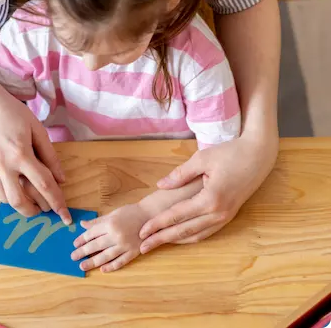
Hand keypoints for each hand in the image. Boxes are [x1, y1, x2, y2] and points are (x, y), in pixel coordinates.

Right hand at [0, 80, 71, 223]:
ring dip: (21, 204)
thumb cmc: (13, 112)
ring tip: (32, 200)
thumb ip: (50, 155)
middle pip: (21, 202)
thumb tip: (61, 179)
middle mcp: (3, 166)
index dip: (57, 202)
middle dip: (36, 211)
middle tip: (46, 209)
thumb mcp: (37, 129)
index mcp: (21, 154)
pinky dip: (9, 193)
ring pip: (6, 200)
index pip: (44, 185)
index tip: (65, 216)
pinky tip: (17, 186)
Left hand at [71, 204, 148, 272]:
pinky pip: (120, 261)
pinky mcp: (134, 252)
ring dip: (93, 262)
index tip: (75, 244)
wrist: (151, 215)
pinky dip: (111, 266)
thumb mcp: (113, 213)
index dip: (82, 239)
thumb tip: (82, 224)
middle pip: (96, 246)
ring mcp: (125, 245)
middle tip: (73, 257)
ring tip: (82, 266)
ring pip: (106, 256)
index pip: (92, 234)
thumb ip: (97, 221)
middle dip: (83, 252)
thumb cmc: (131, 212)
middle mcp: (116, 235)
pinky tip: (102, 270)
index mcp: (110, 224)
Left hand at [139, 134, 277, 251]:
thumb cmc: (230, 152)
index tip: (141, 232)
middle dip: (162, 239)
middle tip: (142, 246)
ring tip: (157, 244)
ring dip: (176, 241)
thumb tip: (160, 185)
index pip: (176, 215)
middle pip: (184, 231)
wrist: (259, 155)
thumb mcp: (202, 159)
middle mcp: (219, 213)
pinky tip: (179, 237)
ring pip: (196, 235)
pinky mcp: (230, 215)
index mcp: (210, 199)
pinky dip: (191, 236)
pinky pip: (207, 231)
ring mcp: (226, 216)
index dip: (157, 224)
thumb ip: (179, 174)